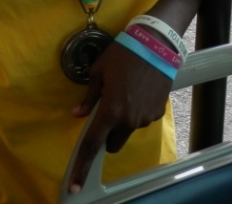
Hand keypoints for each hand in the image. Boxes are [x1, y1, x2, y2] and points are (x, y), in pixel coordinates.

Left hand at [66, 42, 172, 193]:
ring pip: (127, 130)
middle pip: (112, 143)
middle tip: (106, 110)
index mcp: (110, 110)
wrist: (156, 45)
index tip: (75, 184)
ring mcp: (145, 119)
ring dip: (123, 120)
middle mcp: (128, 120)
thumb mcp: (99, 72)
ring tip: (126, 92)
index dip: (82, 165)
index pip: (93, 144)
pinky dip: (136, 111)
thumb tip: (78, 113)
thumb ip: (89, 98)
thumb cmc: (122, 55)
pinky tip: (139, 90)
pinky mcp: (157, 113)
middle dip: (107, 133)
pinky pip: (141, 120)